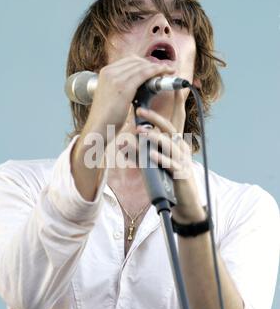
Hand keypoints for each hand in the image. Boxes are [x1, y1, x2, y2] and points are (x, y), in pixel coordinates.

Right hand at [87, 55, 174, 140]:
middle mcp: (109, 72)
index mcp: (105, 73)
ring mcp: (115, 78)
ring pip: (142, 66)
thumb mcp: (111, 97)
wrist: (98, 128)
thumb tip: (137, 85)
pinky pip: (144, 73)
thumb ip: (121, 87)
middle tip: (165, 69)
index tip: (155, 68)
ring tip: (169, 71)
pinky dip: (157, 71)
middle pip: (136, 61)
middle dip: (152, 64)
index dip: (144, 63)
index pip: (129, 61)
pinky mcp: (123, 87)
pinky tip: (165, 73)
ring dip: (158, 67)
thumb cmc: (106, 118)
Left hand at [135, 89, 205, 223]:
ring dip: (154, 137)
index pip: (166, 124)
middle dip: (155, 118)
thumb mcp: (155, 164)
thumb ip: (141, 154)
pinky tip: (151, 154)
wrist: (185, 201)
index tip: (141, 107)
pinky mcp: (181, 173)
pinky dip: (160, 158)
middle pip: (169, 128)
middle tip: (140, 111)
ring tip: (141, 132)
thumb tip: (123, 145)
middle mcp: (180, 148)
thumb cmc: (169, 180)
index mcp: (175, 143)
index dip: (155, 114)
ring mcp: (182, 160)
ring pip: (169, 144)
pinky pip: (171, 164)